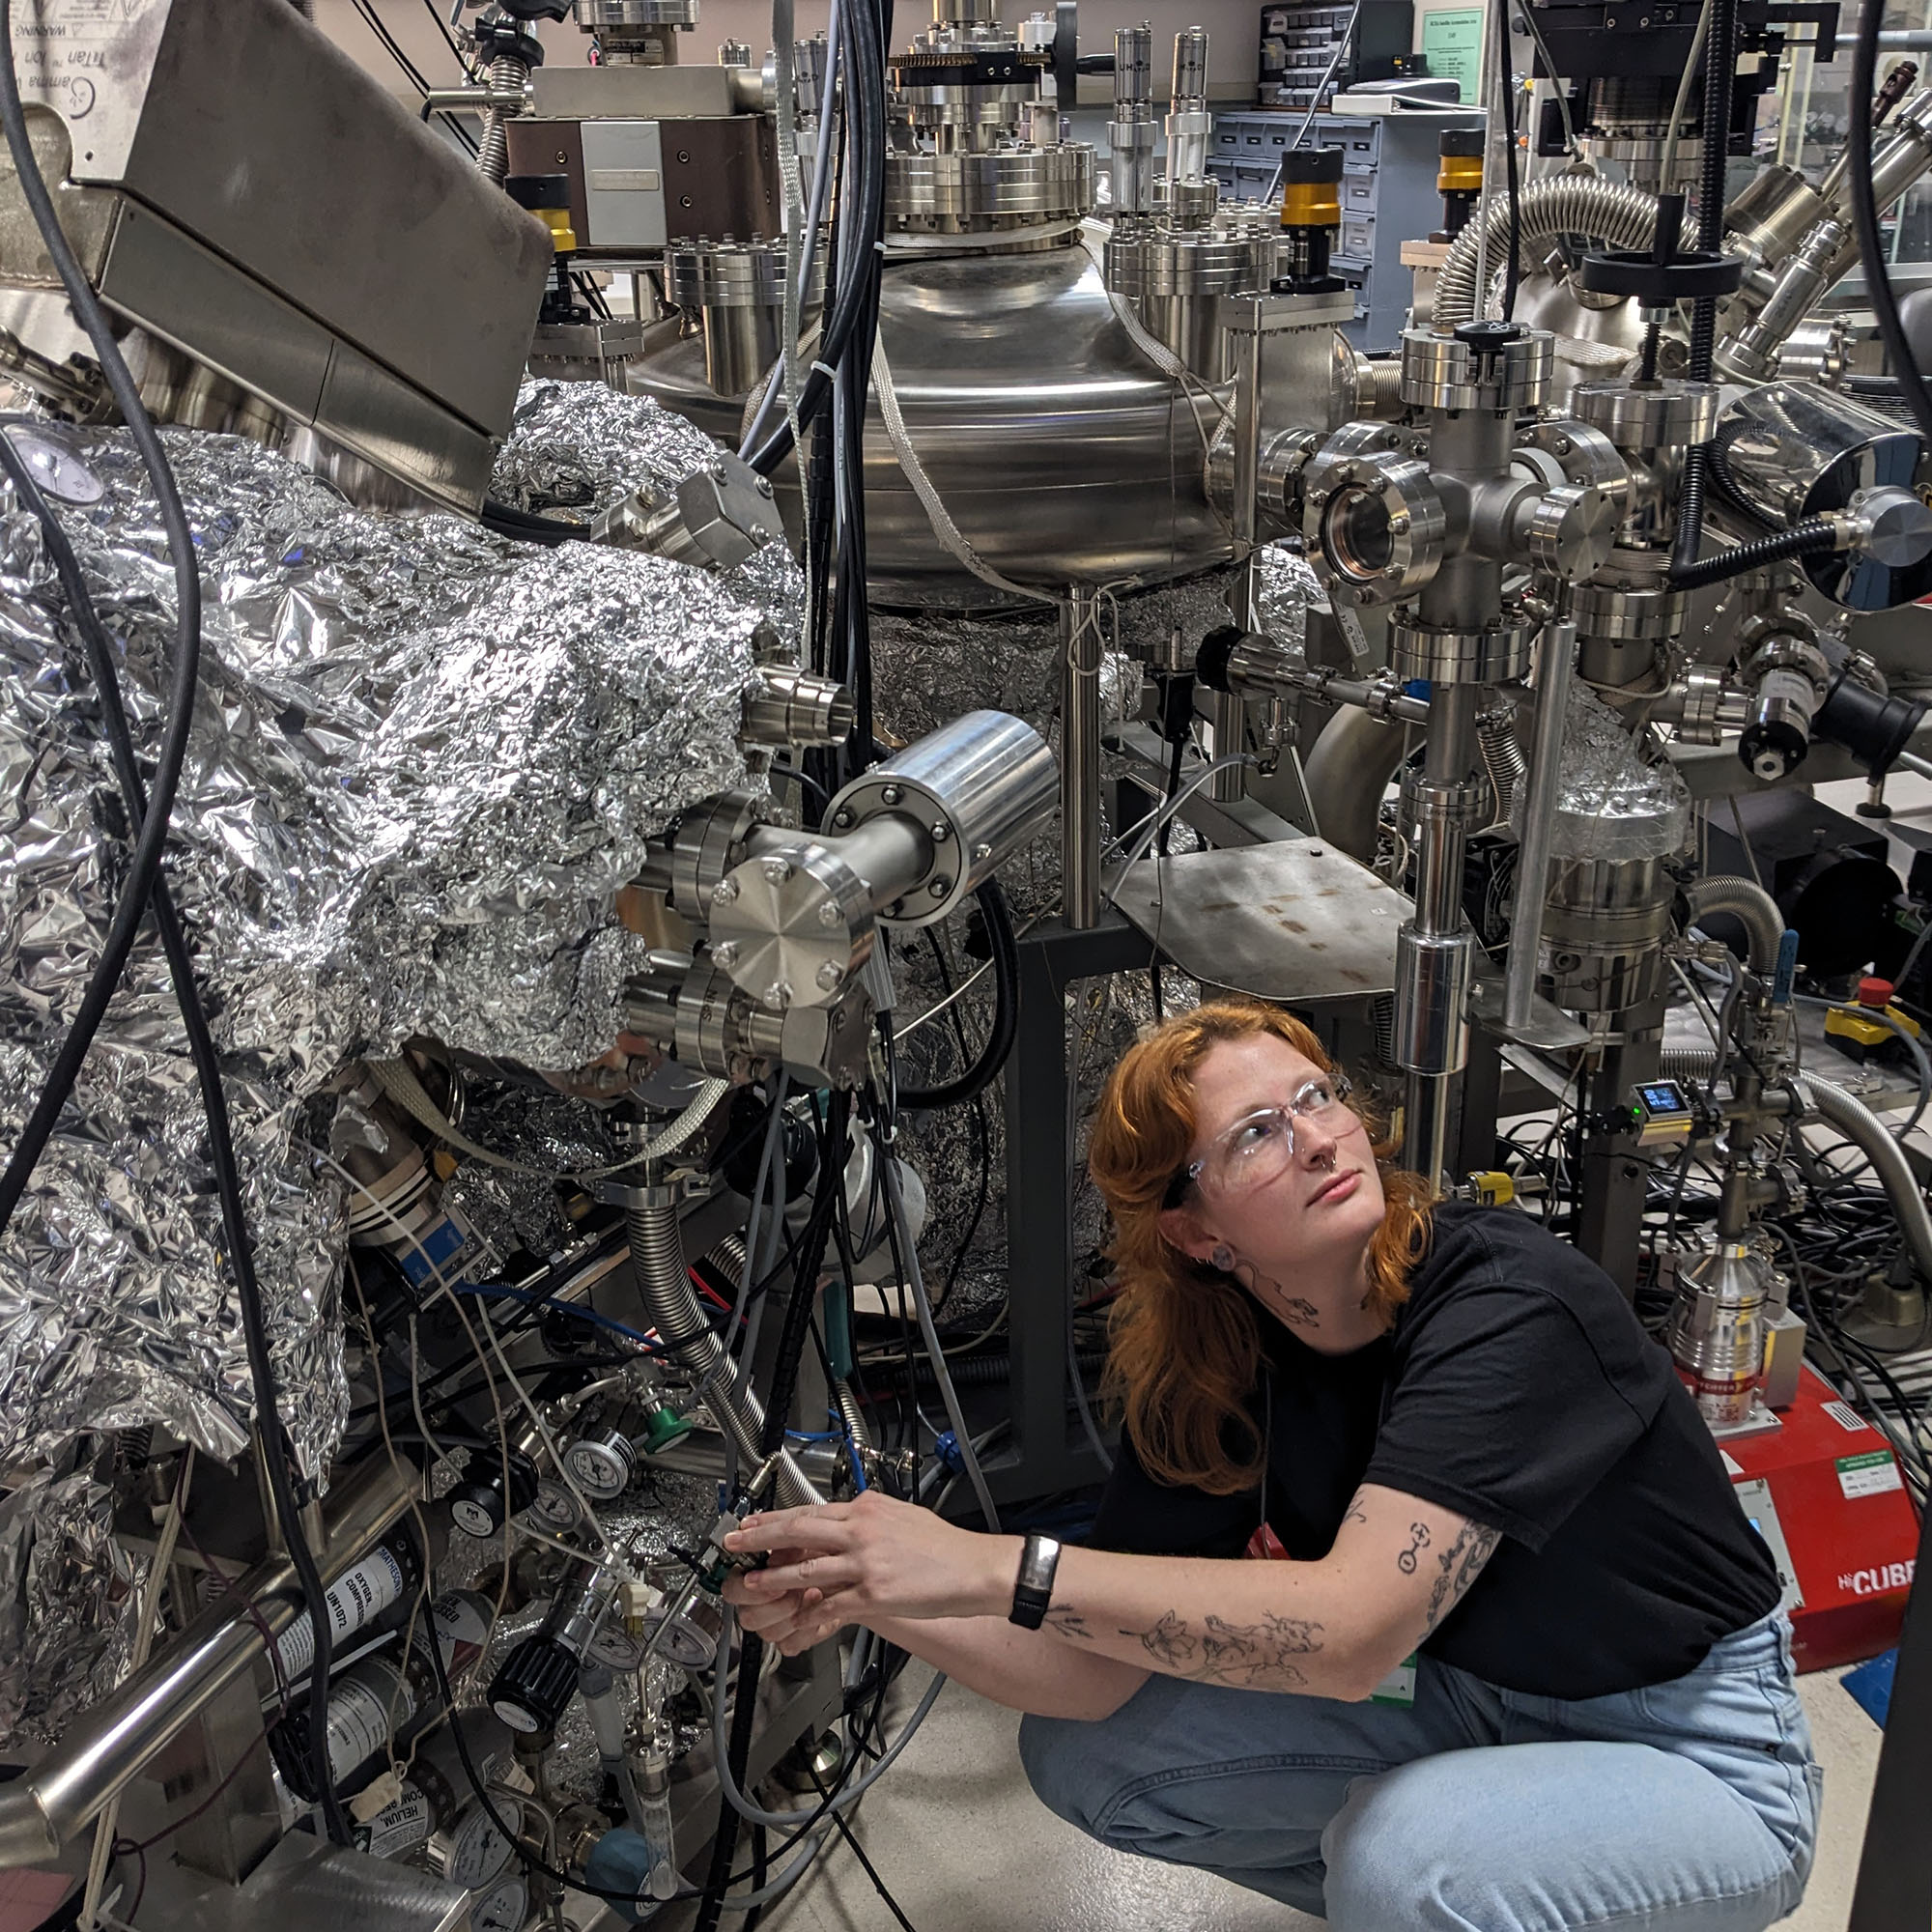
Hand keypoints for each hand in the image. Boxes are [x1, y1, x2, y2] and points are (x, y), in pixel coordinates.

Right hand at [722, 1546, 844, 1654]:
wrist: (843, 1571)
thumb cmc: (817, 1551)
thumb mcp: (801, 1537)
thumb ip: (782, 1540)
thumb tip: (770, 1537)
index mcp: (749, 1577)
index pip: (732, 1589)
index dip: (748, 1586)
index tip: (767, 1573)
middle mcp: (757, 1603)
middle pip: (747, 1617)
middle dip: (773, 1603)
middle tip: (791, 1587)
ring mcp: (773, 1622)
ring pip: (768, 1634)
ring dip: (792, 1614)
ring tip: (814, 1593)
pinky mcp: (792, 1637)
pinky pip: (790, 1645)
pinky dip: (807, 1630)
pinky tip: (820, 1613)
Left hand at [724, 1491, 1017, 1626]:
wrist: (975, 1568)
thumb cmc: (945, 1547)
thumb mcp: (903, 1515)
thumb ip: (871, 1518)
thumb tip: (848, 1517)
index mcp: (868, 1508)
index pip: (812, 1510)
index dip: (777, 1518)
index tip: (754, 1523)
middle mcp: (862, 1531)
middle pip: (799, 1531)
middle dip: (761, 1537)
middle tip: (734, 1541)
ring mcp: (866, 1564)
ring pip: (807, 1569)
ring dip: (773, 1579)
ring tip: (750, 1584)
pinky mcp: (874, 1595)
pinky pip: (831, 1607)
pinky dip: (808, 1617)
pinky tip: (793, 1623)